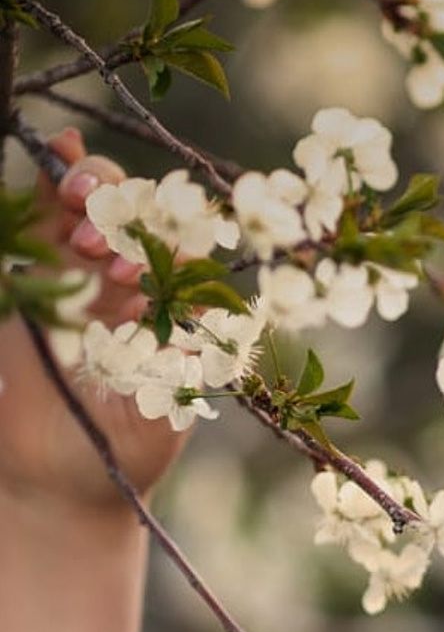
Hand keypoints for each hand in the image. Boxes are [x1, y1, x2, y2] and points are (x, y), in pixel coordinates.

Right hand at [0, 128, 184, 516]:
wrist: (57, 482)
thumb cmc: (121, 454)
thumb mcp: (162, 419)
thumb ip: (182, 374)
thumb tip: (214, 329)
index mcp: (178, 319)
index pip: (185, 262)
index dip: (164, 253)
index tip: (130, 278)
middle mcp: (139, 292)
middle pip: (143, 225)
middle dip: (128, 216)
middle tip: (97, 244)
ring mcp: (87, 280)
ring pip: (98, 212)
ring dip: (94, 193)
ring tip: (78, 214)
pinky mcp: (40, 279)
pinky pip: (49, 218)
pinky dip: (55, 180)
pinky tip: (60, 149)